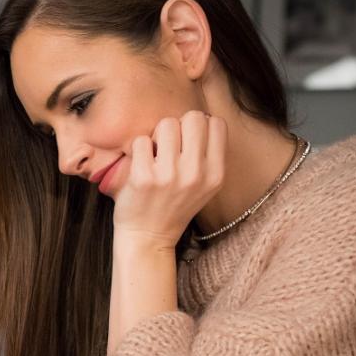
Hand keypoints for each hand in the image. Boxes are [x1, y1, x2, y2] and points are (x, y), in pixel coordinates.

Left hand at [112, 111, 226, 248]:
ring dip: (157, 137)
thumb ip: (208, 155)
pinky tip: (140, 166)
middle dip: (178, 127)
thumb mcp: (205, 186)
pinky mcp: (144, 178)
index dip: (200, 127)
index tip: (188, 142)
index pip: (217, 124)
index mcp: (216, 174)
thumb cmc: (173, 206)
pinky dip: (138, 149)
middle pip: (193, 117)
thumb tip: (202, 118)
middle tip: (169, 147)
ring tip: (155, 157)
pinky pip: (141, 141)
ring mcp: (170, 176)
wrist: (148, 238)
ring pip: (167, 124)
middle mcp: (197, 174)